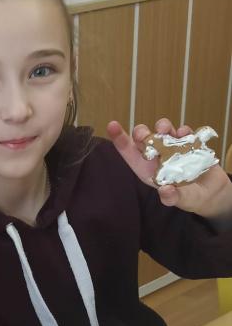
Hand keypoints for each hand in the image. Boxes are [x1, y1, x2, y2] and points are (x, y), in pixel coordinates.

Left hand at [107, 118, 231, 218]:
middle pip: (144, 137)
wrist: (213, 193)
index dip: (120, 139)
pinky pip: (184, 131)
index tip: (112, 125)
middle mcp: (158, 156)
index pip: (130, 153)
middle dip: (142, 131)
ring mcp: (174, 147)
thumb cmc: (190, 198)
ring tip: (166, 130)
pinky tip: (186, 135)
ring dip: (163, 126)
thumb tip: (166, 191)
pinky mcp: (190, 142)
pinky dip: (184, 130)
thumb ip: (173, 198)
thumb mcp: (182, 201)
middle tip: (144, 133)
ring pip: (163, 129)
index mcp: (148, 169)